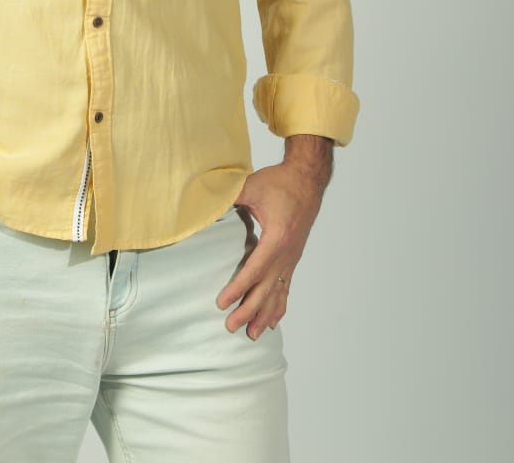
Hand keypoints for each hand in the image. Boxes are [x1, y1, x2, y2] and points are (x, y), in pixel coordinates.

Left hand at [216, 138, 331, 339]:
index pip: (254, 270)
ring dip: (265, 315)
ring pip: (278, 293)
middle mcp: (287, 254)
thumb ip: (230, 197)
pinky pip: (286, 286)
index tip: (222, 303)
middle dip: (248, 310)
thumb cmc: (280, 182)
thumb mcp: (252, 187)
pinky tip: (273, 320)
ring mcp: (292, 258)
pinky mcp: (293, 257)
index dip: (238, 288)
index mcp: (276, 238)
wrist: (307, 179)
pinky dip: (279, 306)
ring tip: (252, 334)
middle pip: (266, 289)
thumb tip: (206, 203)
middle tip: (230, 326)